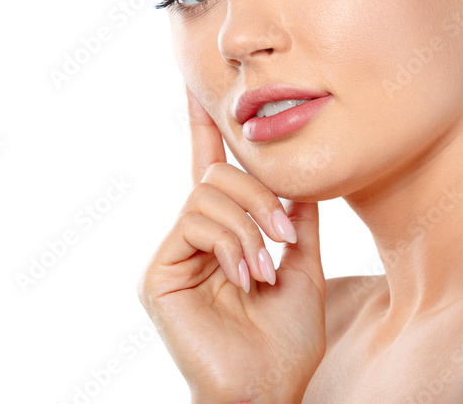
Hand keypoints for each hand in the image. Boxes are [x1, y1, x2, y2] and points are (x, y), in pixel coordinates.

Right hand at [137, 84, 326, 402]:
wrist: (267, 387)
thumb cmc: (285, 340)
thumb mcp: (304, 267)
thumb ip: (296, 218)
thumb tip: (297, 175)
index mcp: (224, 234)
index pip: (212, 169)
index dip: (204, 127)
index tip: (196, 88)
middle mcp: (193, 237)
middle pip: (219, 173)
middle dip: (259, 195)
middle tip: (285, 238)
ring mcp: (173, 252)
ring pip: (208, 191)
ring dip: (250, 225)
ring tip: (266, 269)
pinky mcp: (158, 271)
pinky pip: (195, 219)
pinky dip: (231, 242)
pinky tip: (246, 277)